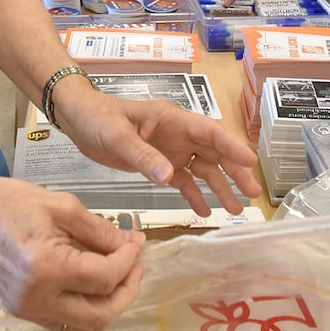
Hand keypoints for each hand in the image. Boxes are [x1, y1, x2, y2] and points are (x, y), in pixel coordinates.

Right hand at [0, 172, 146, 330]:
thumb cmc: (9, 202)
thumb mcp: (62, 206)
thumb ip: (100, 231)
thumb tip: (129, 246)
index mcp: (47, 269)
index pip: (105, 278)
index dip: (129, 260)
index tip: (136, 241)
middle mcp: (38, 298)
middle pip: (102, 314)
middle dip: (128, 289)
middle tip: (136, 264)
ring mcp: (29, 310)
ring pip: (86, 327)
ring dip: (110, 305)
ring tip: (118, 276)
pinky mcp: (24, 313)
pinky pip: (66, 324)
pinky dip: (87, 310)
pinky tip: (92, 284)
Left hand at [55, 80, 261, 215]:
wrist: (77, 119)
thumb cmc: (97, 117)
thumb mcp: (118, 136)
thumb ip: (143, 156)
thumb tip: (170, 177)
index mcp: (172, 119)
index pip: (209, 131)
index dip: (231, 146)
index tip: (250, 161)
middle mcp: (177, 134)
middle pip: (213, 153)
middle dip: (234, 172)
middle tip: (252, 193)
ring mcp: (170, 150)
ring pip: (202, 169)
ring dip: (219, 187)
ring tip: (235, 209)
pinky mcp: (158, 164)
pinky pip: (183, 181)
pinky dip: (194, 195)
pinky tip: (204, 213)